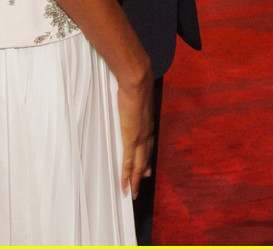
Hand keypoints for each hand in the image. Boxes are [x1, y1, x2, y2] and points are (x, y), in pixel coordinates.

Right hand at [116, 73, 154, 198]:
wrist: (137, 80)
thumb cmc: (135, 83)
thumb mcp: (137, 95)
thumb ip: (135, 100)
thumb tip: (131, 97)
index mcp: (149, 122)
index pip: (148, 145)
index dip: (147, 157)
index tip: (146, 168)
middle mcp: (147, 132)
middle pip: (146, 158)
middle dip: (142, 172)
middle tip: (140, 185)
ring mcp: (140, 136)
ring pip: (138, 164)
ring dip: (135, 180)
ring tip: (133, 192)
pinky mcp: (131, 137)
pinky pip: (128, 161)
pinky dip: (126, 175)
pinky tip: (124, 185)